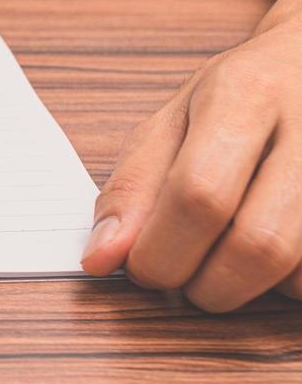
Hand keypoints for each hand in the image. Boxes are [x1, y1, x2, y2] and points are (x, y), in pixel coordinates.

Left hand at [82, 8, 301, 311]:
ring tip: (226, 257)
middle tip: (182, 276)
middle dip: (205, 285)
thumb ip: (133, 188)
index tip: (141, 268)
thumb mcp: (174, 120)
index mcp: (245, 95)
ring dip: (249, 290)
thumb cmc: (242, 94)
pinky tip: (273, 254)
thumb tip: (101, 259)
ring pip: (299, 274)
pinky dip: (287, 285)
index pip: (200, 195)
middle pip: (259, 245)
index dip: (161, 252)